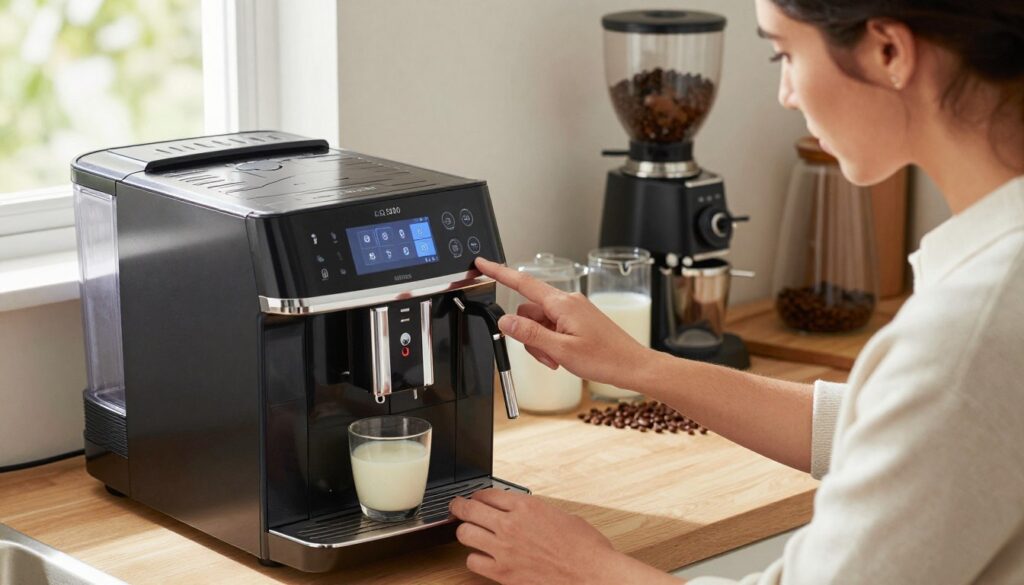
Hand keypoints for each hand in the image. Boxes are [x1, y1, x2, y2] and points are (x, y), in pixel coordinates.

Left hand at [449, 489, 616, 584]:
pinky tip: (482, 557)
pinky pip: (473, 562)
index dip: (478, 495)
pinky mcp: (503, 573)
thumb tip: (524, 513)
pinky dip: (475, 558)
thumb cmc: (585, 547)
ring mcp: (504, 549)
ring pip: (465, 534)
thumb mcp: (561, 515)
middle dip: (459, 507)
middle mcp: (511, 524)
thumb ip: (535, 512)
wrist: (591, 574)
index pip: (488, 493)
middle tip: (456, 507)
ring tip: (468, 532)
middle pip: (469, 509)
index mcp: (527, 506)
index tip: (476, 498)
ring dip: (465, 532)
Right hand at [475, 257, 653, 389]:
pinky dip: (551, 343)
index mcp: (563, 304)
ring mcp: (574, 311)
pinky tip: (563, 357)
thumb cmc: (605, 358)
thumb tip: (505, 321)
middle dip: (528, 335)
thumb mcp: (561, 350)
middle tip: (545, 357)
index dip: (499, 273)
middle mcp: (568, 302)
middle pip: (529, 311)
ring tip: (557, 360)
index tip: (482, 264)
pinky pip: (553, 327)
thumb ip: (530, 334)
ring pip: (540, 322)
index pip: (523, 283)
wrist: (633, 365)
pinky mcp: (578, 320)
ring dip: (541, 343)